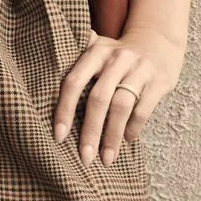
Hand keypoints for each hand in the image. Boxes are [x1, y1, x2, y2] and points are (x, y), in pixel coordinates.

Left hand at [54, 21, 183, 163]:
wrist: (159, 41)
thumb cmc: (117, 56)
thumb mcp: (96, 50)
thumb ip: (74, 65)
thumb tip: (42, 96)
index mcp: (94, 52)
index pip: (73, 82)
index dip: (64, 111)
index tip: (59, 138)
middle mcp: (116, 58)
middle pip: (98, 98)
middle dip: (90, 132)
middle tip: (84, 158)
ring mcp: (139, 69)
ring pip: (122, 106)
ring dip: (112, 137)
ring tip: (106, 159)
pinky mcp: (159, 81)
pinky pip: (143, 110)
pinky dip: (133, 128)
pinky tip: (127, 140)